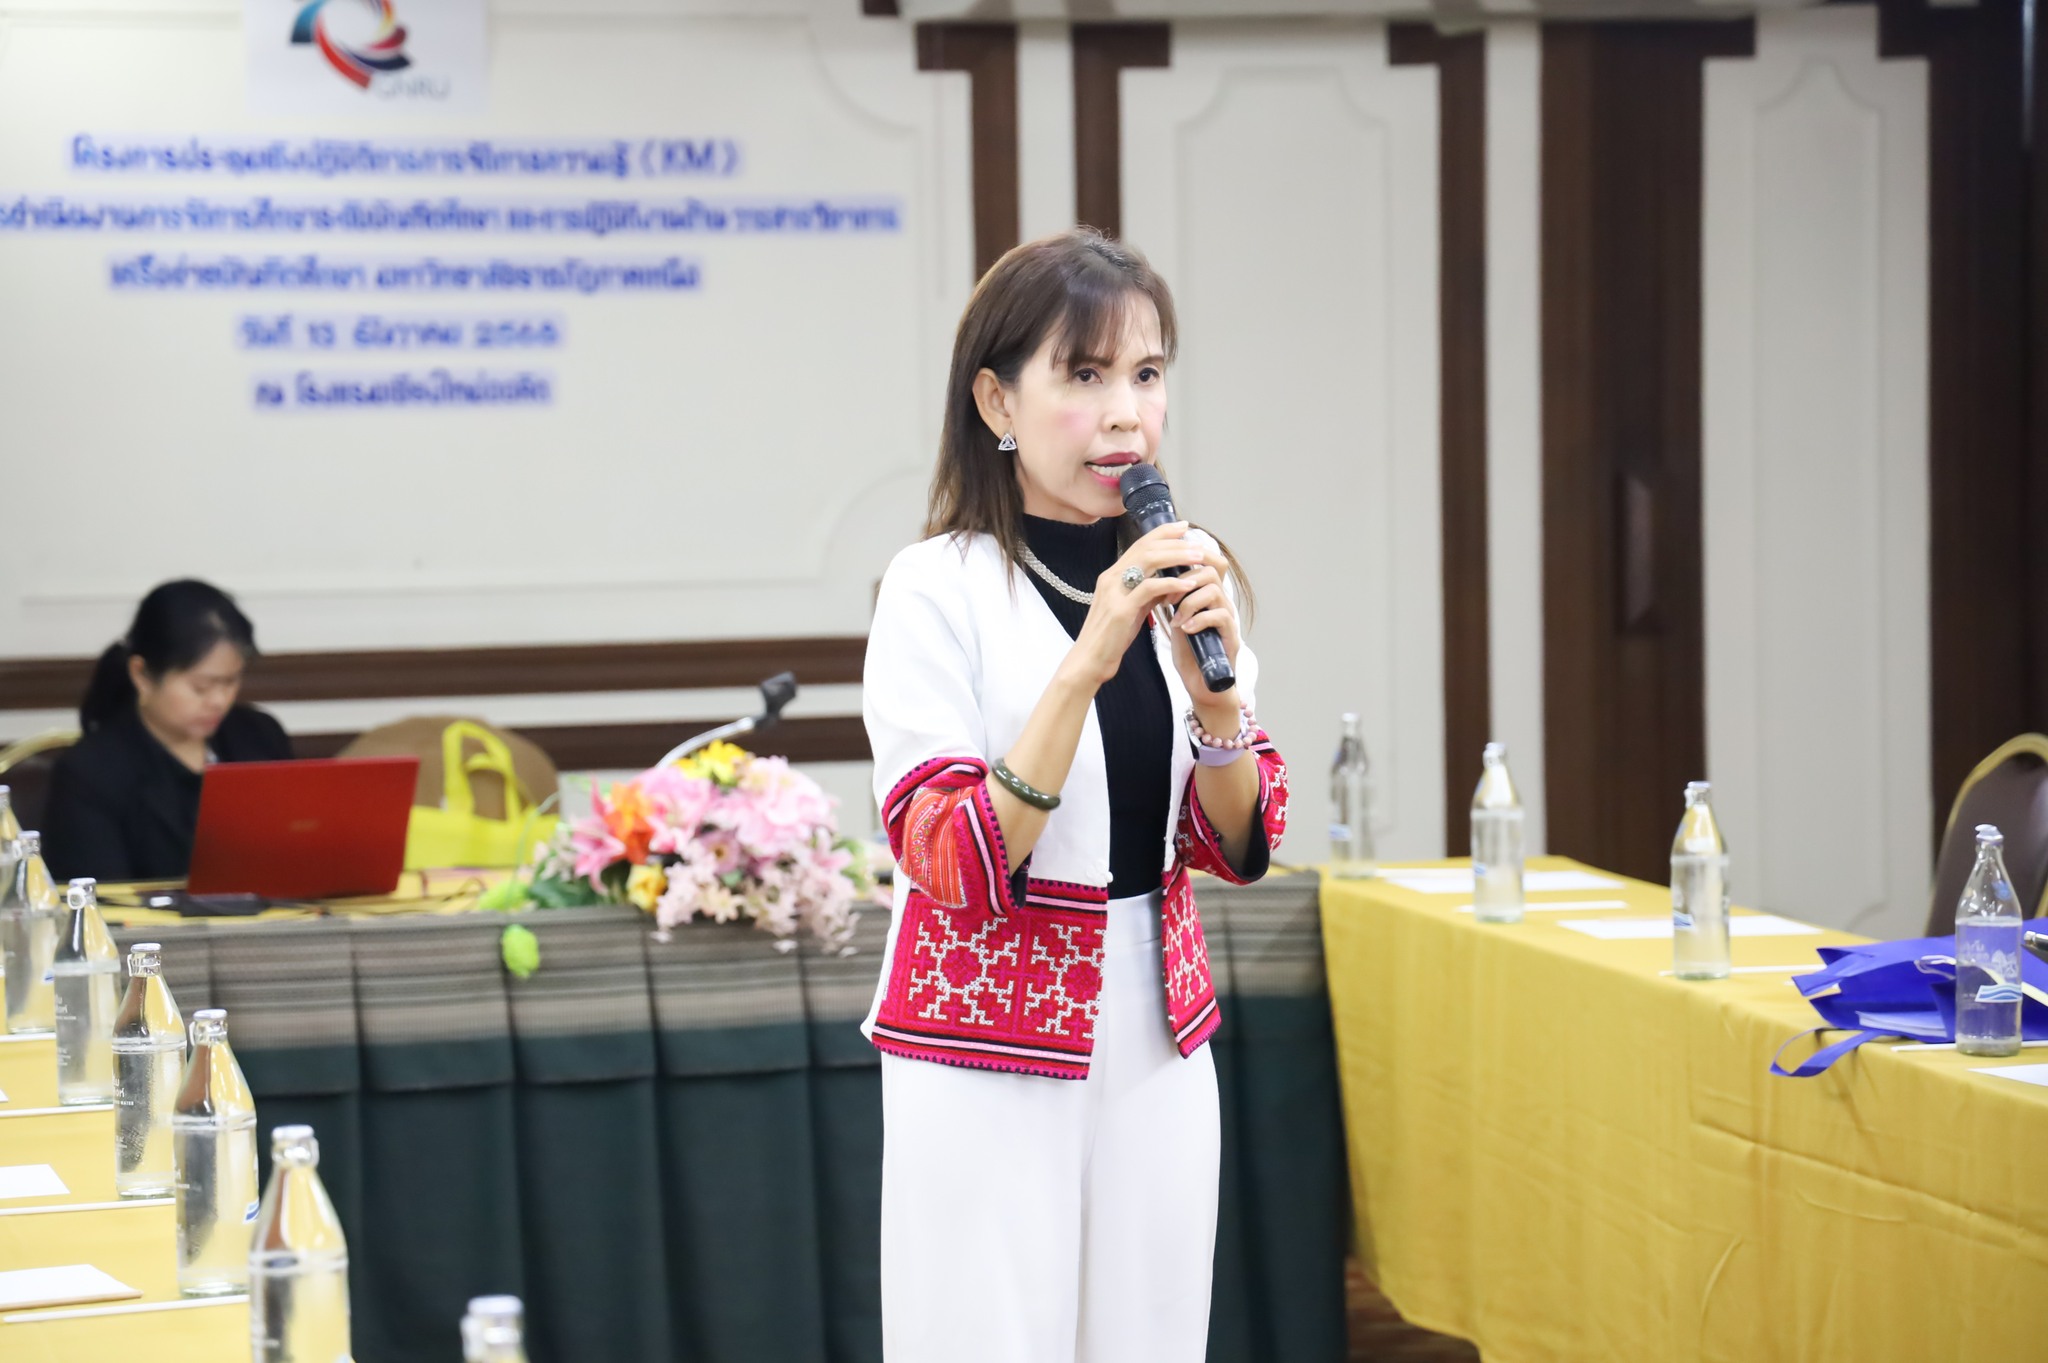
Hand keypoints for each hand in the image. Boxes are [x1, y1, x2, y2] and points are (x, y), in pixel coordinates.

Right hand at [1054, 522, 1216, 689]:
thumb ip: (1147, 594)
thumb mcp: (1131, 610)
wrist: (1088, 660)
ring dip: (1176, 556)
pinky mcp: (1120, 610)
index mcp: (1113, 576)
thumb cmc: (1110, 638)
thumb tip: (1169, 584)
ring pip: (1147, 561)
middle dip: (1174, 541)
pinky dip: (1171, 584)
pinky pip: (1148, 589)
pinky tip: (1187, 585)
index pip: (1139, 545)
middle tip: (1197, 541)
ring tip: (1198, 558)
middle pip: (1146, 548)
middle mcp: (1111, 578)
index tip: (1183, 527)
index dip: (1162, 533)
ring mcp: (1114, 592)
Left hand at [1159, 548, 1243, 715]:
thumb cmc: (1188, 652)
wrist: (1201, 683)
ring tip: (1176, 619)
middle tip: (1167, 599)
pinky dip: (1199, 620)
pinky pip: (1220, 616)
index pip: (1208, 561)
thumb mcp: (1176, 619)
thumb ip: (1173, 598)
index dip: (1189, 559)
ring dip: (1190, 602)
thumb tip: (1153, 575)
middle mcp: (1222, 602)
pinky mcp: (1232, 636)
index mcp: (1209, 595)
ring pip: (1214, 590)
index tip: (1165, 575)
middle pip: (1212, 570)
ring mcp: (1228, 618)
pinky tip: (1185, 630)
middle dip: (1185, 580)